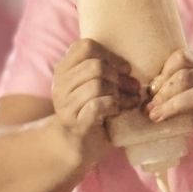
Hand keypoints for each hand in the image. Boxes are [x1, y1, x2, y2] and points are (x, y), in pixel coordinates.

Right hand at [51, 39, 141, 154]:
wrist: (80, 145)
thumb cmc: (94, 110)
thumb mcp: (95, 84)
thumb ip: (105, 69)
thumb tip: (129, 68)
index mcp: (64, 69)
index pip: (85, 47)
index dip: (110, 54)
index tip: (125, 69)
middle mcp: (59, 84)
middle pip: (95, 66)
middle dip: (119, 76)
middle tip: (133, 87)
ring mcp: (64, 104)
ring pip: (96, 85)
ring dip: (118, 93)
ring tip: (128, 101)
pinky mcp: (74, 122)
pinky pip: (97, 105)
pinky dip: (113, 106)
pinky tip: (117, 111)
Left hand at [146, 48, 192, 153]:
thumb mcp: (189, 90)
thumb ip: (170, 85)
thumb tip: (141, 90)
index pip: (183, 57)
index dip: (163, 73)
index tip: (149, 91)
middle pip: (188, 76)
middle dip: (164, 92)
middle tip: (148, 108)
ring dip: (175, 105)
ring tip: (156, 117)